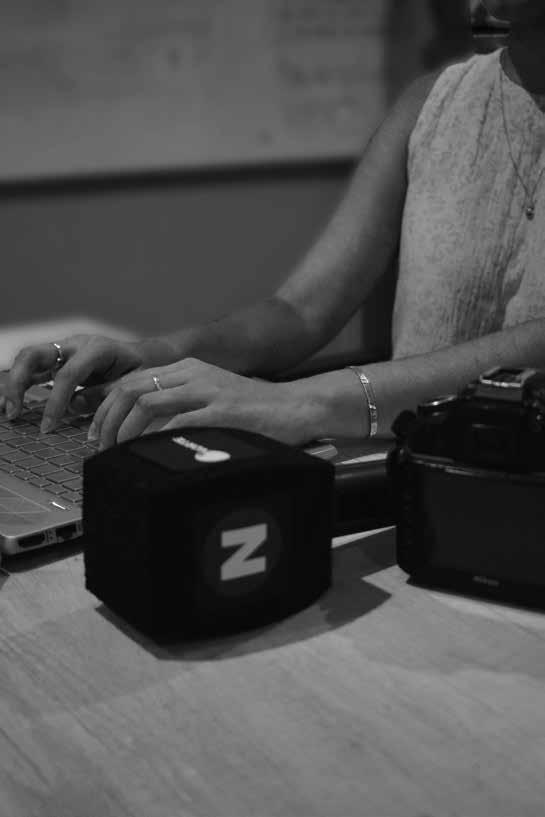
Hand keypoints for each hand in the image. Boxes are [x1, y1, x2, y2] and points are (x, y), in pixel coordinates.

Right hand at [1, 334, 143, 431]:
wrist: (143, 357)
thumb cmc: (140, 370)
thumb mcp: (130, 385)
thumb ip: (103, 395)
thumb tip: (72, 406)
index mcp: (96, 348)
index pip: (67, 375)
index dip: (55, 402)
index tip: (47, 426)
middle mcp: (75, 345)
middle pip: (34, 354)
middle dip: (18, 383)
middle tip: (13, 411)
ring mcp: (64, 350)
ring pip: (28, 359)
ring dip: (13, 384)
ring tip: (7, 410)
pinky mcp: (58, 361)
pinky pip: (33, 370)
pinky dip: (20, 385)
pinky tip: (11, 404)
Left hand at [88, 358, 321, 448]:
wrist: (297, 407)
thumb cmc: (256, 411)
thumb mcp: (213, 397)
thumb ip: (182, 407)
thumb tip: (145, 433)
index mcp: (188, 369)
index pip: (131, 381)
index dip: (107, 408)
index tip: (99, 434)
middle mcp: (193, 374)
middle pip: (130, 390)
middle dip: (108, 421)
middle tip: (101, 448)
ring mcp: (207, 391)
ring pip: (145, 404)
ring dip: (124, 433)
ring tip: (120, 454)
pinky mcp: (221, 411)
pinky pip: (175, 424)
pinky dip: (155, 440)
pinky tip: (150, 456)